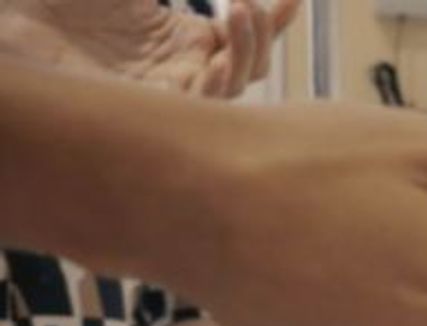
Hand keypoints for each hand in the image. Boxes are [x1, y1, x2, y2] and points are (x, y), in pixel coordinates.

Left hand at [0, 0, 298, 97]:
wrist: (12, 20)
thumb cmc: (59, 2)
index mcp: (182, 42)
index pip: (244, 40)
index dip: (273, 22)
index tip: (295, 0)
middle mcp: (181, 72)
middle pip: (248, 69)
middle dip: (261, 37)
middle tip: (251, 4)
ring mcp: (167, 92)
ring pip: (232, 88)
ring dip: (246, 53)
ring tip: (241, 13)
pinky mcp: (148, 110)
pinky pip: (201, 107)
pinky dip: (219, 83)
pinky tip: (218, 56)